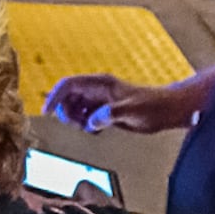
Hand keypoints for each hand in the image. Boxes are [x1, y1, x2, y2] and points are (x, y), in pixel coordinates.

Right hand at [42, 74, 174, 134]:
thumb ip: (110, 115)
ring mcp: (100, 100)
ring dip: (76, 120)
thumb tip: (91, 122)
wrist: (167, 110)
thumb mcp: (132, 111)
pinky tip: (99, 130)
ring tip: (92, 128)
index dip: (54, 97)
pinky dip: (86, 125)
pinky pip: (85, 117)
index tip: (47, 113)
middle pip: (67, 97)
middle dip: (66, 113)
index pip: (68, 85)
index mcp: (100, 84)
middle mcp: (97, 90)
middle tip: (80, 125)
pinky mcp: (104, 110)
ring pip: (74, 108)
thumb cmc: (153, 106)